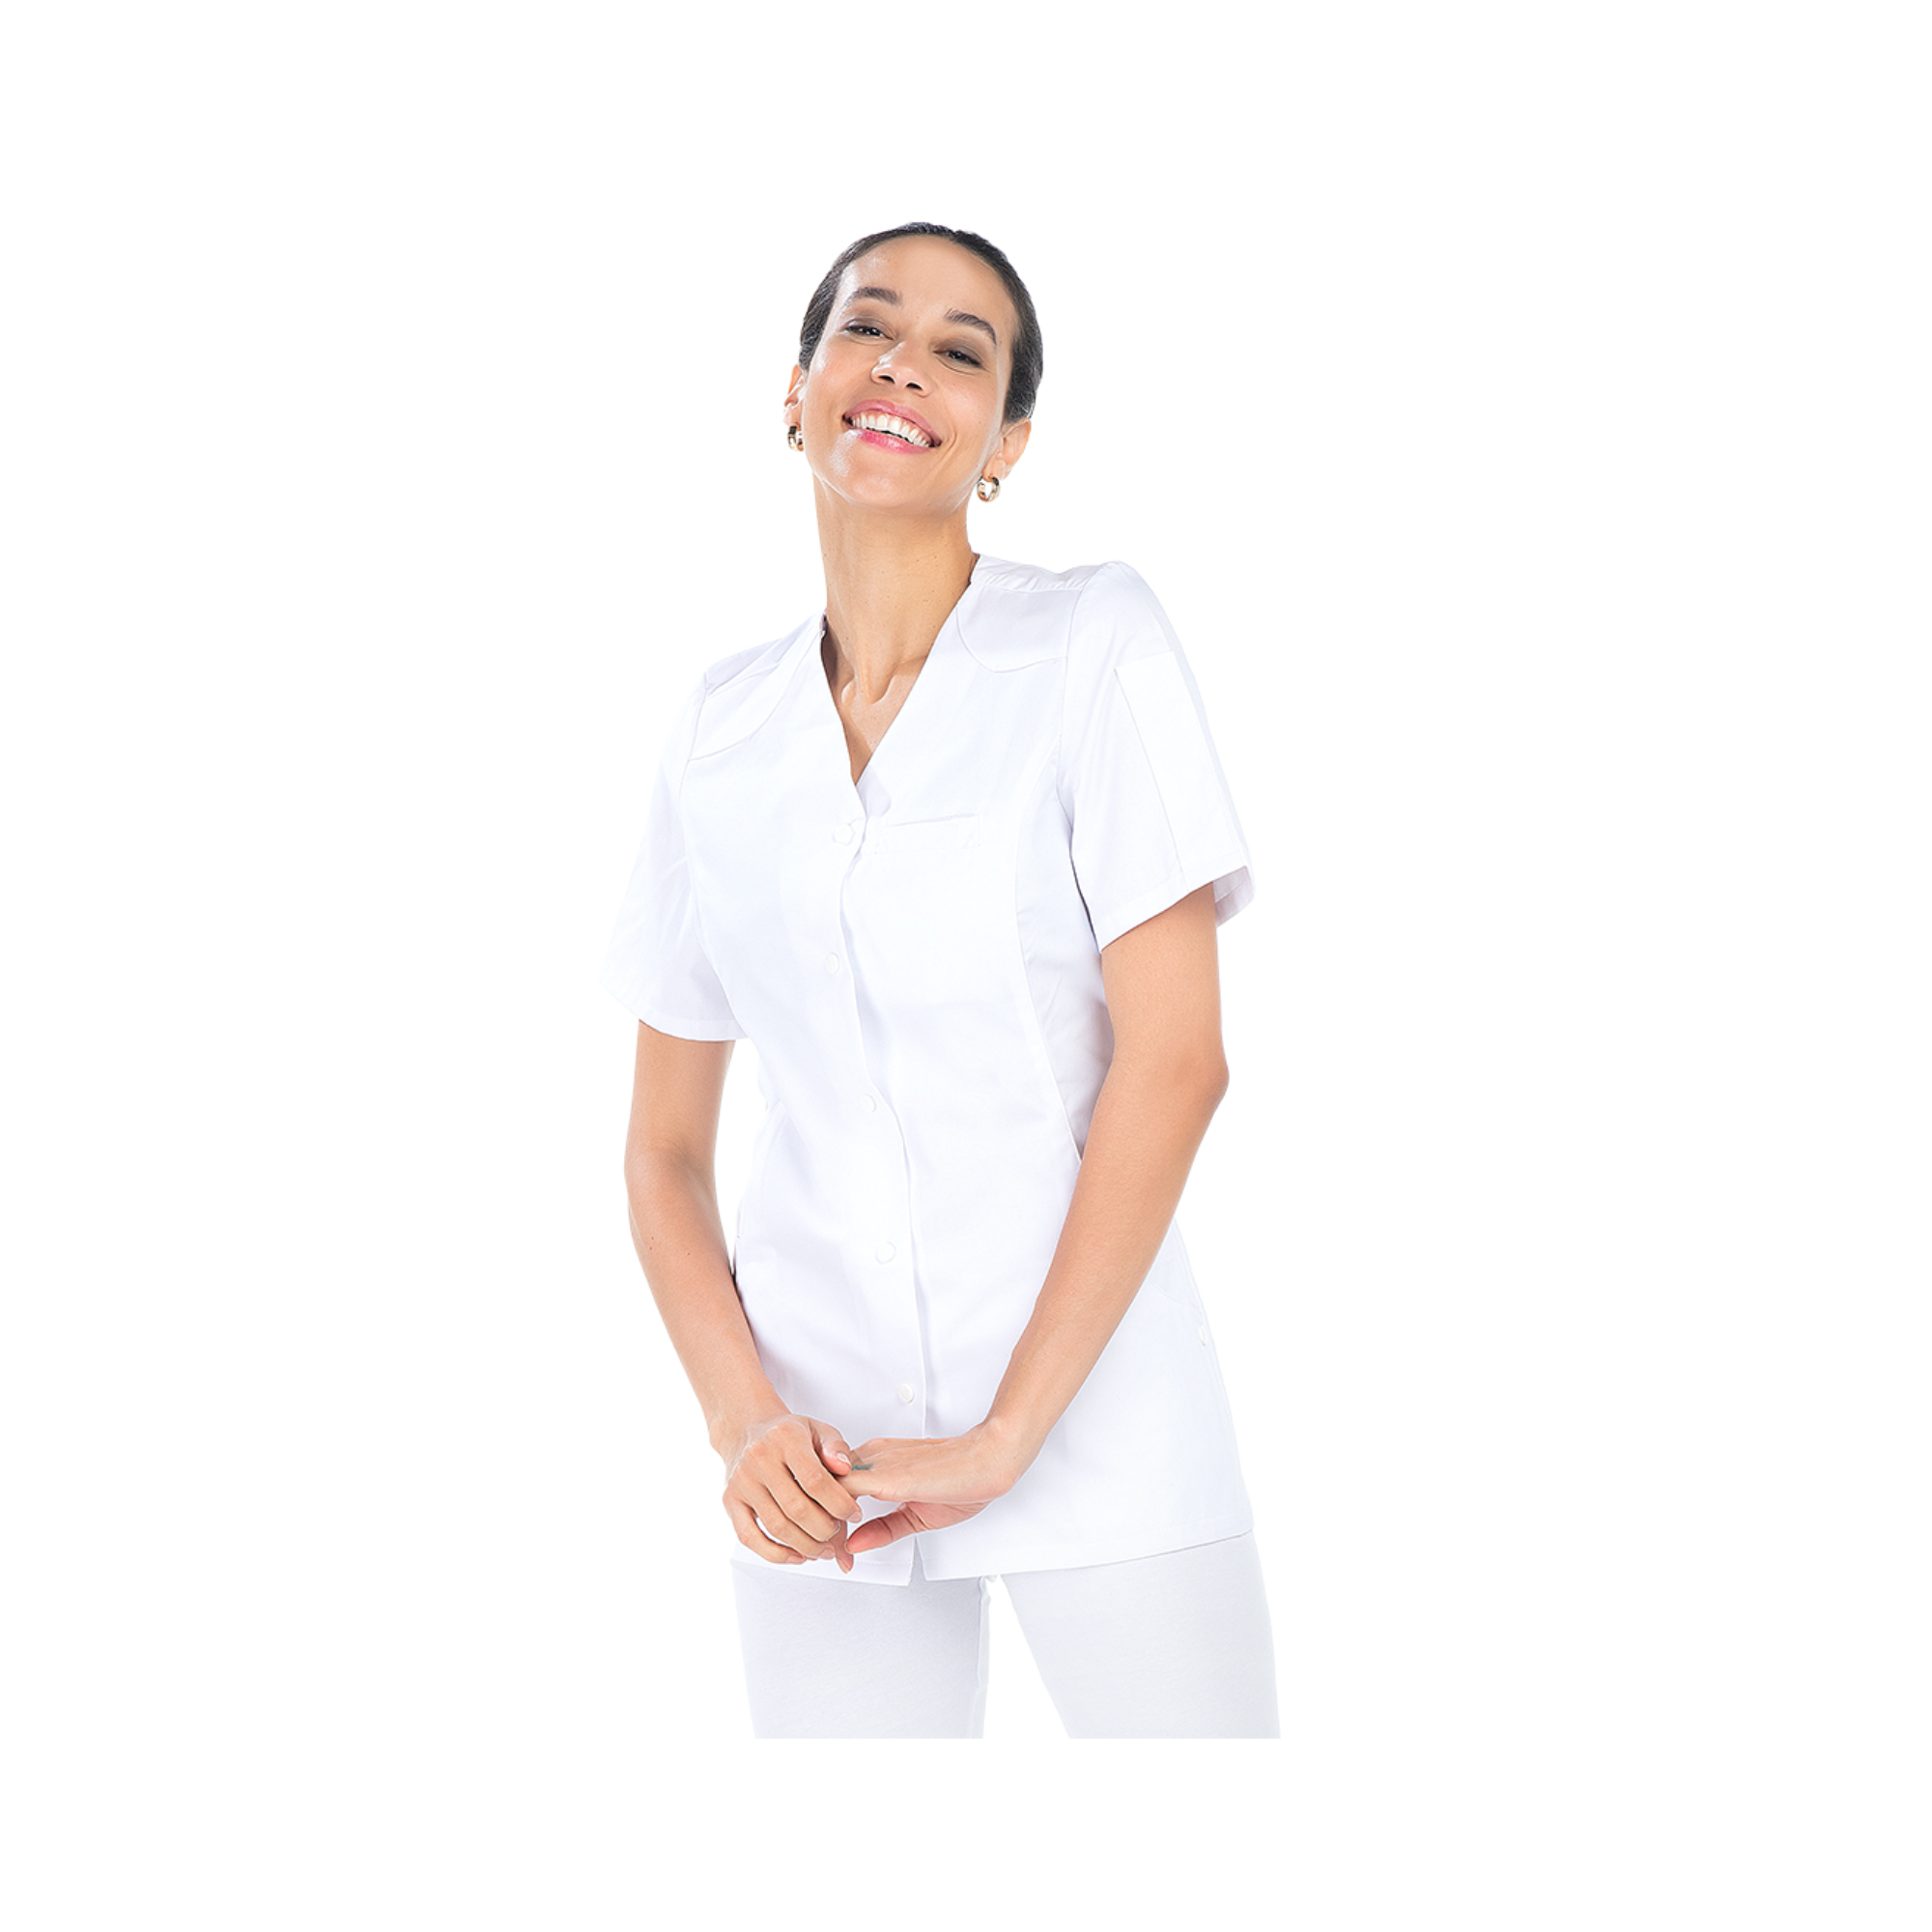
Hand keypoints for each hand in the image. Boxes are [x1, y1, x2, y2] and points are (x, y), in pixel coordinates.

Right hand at [720, 1413, 863, 1571]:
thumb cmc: (786, 1433)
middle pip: (796, 1508)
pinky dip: (775, 1554)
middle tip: (838, 1532)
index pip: (815, 1480)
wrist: (746, 1430)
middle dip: (824, 1529)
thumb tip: (845, 1468)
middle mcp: (759, 1459)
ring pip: (776, 1527)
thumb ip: (836, 1446)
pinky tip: (797, 1556)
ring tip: (823, 1549)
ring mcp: (741, 1482)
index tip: (853, 1514)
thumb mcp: (817, 1428)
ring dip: (806, 1546)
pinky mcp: (729, 1501)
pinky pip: (749, 1537)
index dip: (839, 1503)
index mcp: (785, 1438)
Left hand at [837, 1422, 1021, 1554]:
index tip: (834, 1546)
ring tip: (829, 1552)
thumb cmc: (963, 1478)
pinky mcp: (886, 1474)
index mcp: (877, 1459)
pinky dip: (834, 1518)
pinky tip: (840, 1540)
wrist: (989, 1458)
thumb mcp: (916, 1515)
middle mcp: (872, 1455)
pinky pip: (842, 1492)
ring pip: (826, 1488)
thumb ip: (883, 1528)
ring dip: (823, 1523)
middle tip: (824, 1553)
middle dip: (819, 1522)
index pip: (834, 1485)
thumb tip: (854, 1544)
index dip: (828, 1516)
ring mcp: (876, 1462)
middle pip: (823, 1485)